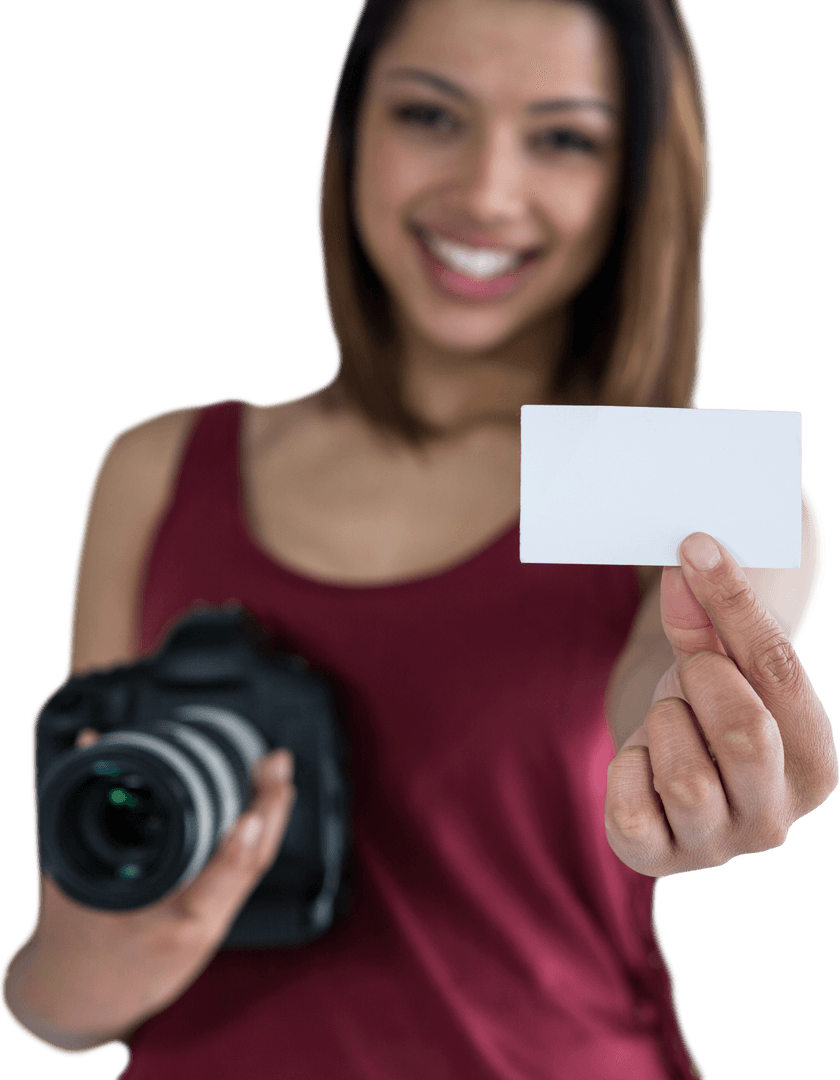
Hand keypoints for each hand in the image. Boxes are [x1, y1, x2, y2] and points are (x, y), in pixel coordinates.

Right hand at [14, 731, 295, 1045]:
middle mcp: (198, 926)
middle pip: (249, 867)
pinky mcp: (216, 918)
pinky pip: (246, 873)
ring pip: (256, 868)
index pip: (209, 886)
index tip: (252, 816)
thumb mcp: (71, 881)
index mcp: (165, 925)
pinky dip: (260, 836)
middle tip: (276, 764)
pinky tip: (267, 805)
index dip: (235, 852)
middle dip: (270, 811)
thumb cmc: (73, 943)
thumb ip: (81, 811)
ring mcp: (213, 924)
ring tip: (278, 774)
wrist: (80, 999)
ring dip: (273, 817)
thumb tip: (92, 742)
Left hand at [604, 532, 838, 876]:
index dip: (734, 602)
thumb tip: (693, 555)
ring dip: (664, 728)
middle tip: (691, 671)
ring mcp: (719, 848)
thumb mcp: (718, 655)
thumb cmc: (706, 700)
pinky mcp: (657, 861)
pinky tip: (642, 763)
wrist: (666, 756)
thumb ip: (712, 611)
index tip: (696, 543)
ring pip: (685, 779)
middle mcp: (778, 818)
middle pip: (744, 732)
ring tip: (671, 725)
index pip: (781, 673)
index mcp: (816, 763)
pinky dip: (626, 772)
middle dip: (701, 680)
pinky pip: (630, 813)